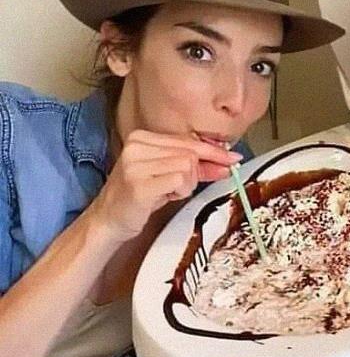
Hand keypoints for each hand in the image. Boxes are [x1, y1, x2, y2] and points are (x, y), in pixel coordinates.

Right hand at [91, 130, 240, 240]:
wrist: (109, 219)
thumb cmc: (140, 197)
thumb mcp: (169, 176)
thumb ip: (197, 167)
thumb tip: (227, 163)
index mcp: (142, 137)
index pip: (188, 140)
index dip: (213, 151)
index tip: (233, 158)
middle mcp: (137, 146)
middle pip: (190, 153)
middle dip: (196, 173)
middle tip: (181, 188)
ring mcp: (136, 164)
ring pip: (187, 167)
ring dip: (186, 185)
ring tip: (166, 192)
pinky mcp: (140, 183)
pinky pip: (180, 181)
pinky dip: (180, 192)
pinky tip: (164, 196)